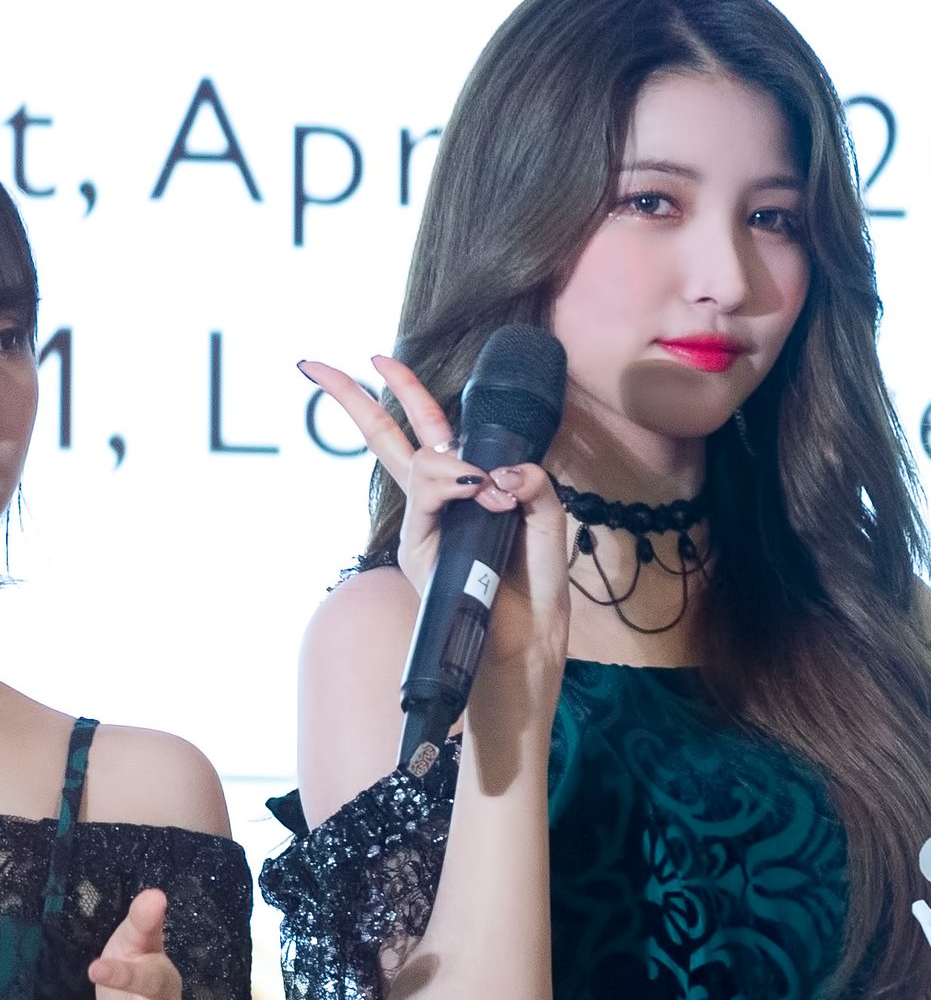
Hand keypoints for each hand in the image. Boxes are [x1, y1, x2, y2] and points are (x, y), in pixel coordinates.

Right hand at [298, 354, 569, 669]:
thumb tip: (503, 470)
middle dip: (352, 399)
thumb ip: (535, 487)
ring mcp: (423, 527)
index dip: (404, 391)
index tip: (377, 359)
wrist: (528, 640)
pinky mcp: (419, 551)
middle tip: (314, 365)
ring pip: (418, 466)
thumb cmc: (534, 585)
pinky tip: (478, 490)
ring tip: (491, 494)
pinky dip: (452, 485)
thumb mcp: (548, 523)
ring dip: (453, 466)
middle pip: (387, 439)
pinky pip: (427, 499)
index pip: (427, 431)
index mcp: (462, 489)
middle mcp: (435, 504)